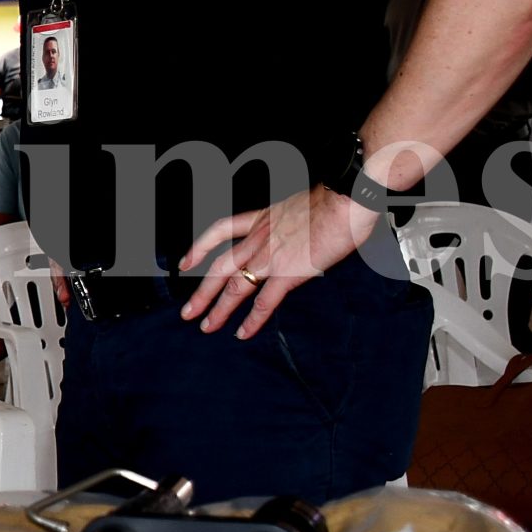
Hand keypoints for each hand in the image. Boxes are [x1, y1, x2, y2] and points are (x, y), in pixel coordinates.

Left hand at [176, 185, 379, 339]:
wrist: (345, 199)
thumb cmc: (336, 198)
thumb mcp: (302, 204)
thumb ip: (292, 221)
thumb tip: (299, 231)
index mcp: (262, 218)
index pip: (220, 231)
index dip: (199, 247)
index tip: (185, 263)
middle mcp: (259, 238)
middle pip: (219, 267)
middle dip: (201, 292)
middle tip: (187, 311)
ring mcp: (270, 257)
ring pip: (234, 287)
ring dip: (217, 309)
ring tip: (205, 327)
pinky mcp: (288, 273)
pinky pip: (264, 302)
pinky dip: (251, 320)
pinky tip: (242, 333)